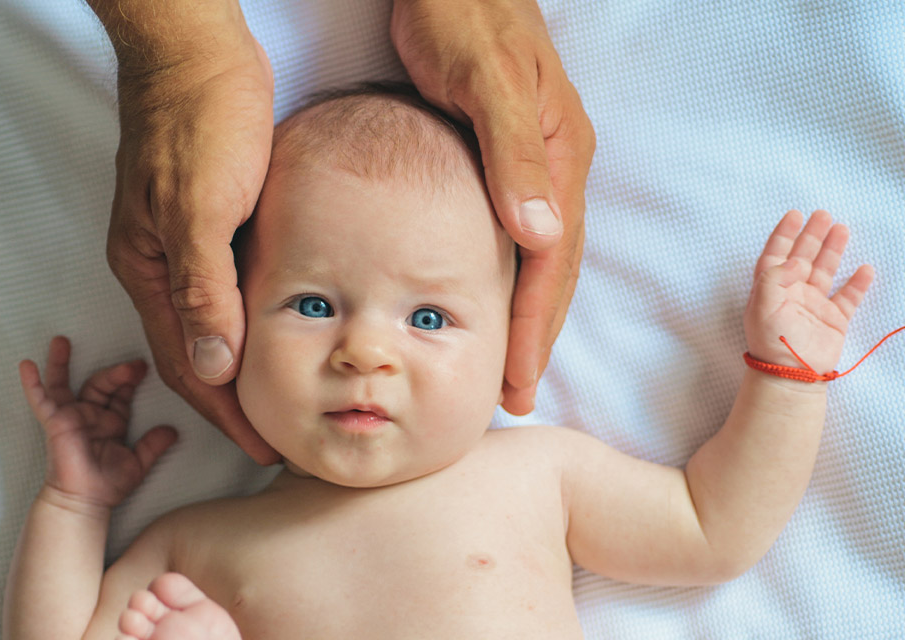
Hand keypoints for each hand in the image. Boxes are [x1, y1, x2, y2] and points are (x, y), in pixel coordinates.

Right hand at [19, 336, 176, 507]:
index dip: (131, 380)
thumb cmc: (108, 485)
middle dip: (117, 373)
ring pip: (66, 384)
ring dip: (63, 362)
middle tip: (134, 364)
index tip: (144, 368)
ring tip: (62, 340)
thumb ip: (155, 445)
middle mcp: (90, 415)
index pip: (121, 394)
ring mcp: (71, 417)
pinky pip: (40, 400)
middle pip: (101, 384)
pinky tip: (26, 365)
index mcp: (112, 421)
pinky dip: (33, 384)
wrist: (86, 502)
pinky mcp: (54, 423)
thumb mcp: (139, 462)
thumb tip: (174, 431)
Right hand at [103, 15, 279, 463]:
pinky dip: (248, 321)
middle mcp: (161, 265)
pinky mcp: (208, 222)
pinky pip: (225, 290)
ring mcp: (182, 244)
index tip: (263, 445)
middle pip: (195, 353)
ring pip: (210, 324)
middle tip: (274, 437)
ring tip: (278, 398)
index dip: (225, 411)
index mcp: (151, 270)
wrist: (199, 52)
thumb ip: (203, 287)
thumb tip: (211, 363)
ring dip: (240, 366)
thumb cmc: (201, 119)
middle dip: (232, 401)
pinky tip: (275, 330)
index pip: (188, 364)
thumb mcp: (202, 207)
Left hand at [391, 0, 594, 413]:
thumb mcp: (483, 77)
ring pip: (540, 256)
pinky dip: (510, 275)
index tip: (518, 380)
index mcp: (559, 154)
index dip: (536, 324)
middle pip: (554, 269)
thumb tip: (542, 235)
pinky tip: (493, 297)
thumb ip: (512, 153)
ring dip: (528, 312)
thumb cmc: (460, 14)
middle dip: (538, 334)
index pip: (552, 260)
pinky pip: (518, 231)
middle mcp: (556, 165)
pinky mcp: (506, 155)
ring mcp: (534, 161)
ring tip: (511, 363)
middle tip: (515, 395)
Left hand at [745, 210, 874, 373]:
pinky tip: (864, 268)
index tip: (795, 215)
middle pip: (803, 257)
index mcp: (771, 288)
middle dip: (812, 235)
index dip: (784, 234)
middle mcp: (792, 294)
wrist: (791, 374)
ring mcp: (813, 306)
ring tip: (842, 228)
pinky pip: (847, 298)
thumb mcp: (762, 305)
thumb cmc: (771, 340)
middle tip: (823, 214)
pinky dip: (856, 283)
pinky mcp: (833, 320)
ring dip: (833, 250)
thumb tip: (793, 261)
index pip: (776, 255)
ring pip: (825, 271)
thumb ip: (774, 277)